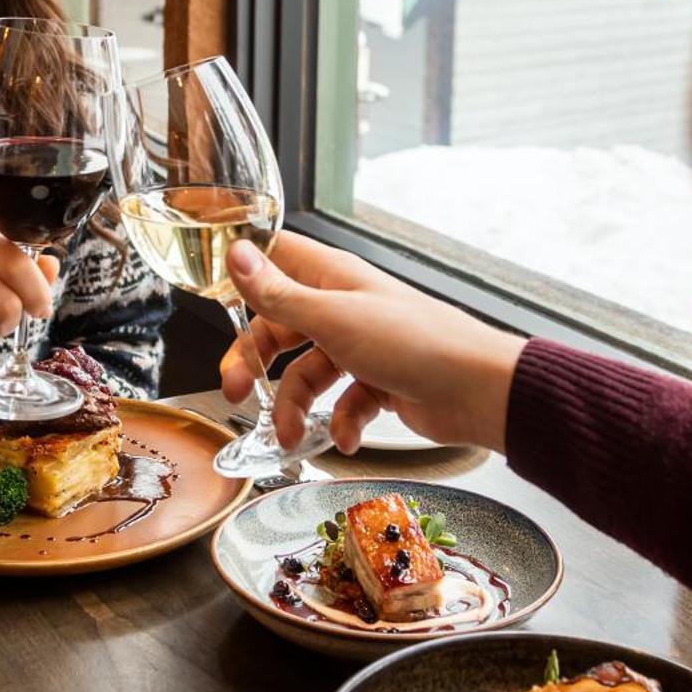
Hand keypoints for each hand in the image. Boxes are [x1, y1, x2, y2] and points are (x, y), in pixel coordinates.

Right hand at [219, 230, 521, 453]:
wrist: (478, 390)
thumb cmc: (414, 343)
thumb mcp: (332, 319)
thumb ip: (278, 295)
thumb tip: (234, 254)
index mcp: (331, 277)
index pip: (274, 257)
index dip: (243, 272)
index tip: (213, 297)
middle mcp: (343, 306)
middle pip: (279, 326)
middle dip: (255, 360)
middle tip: (237, 392)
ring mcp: (362, 345)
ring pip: (308, 372)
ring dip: (294, 406)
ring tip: (290, 438)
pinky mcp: (380, 382)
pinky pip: (343, 401)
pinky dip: (339, 422)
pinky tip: (346, 437)